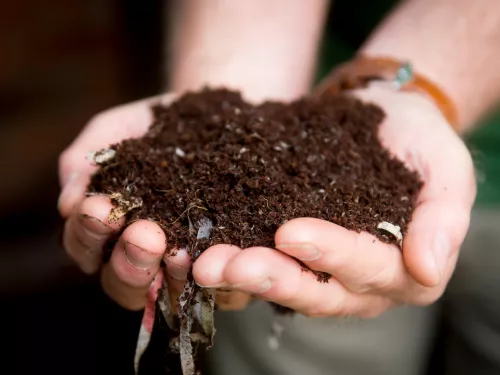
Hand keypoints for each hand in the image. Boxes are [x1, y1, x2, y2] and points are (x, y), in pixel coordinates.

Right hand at [58, 94, 252, 310]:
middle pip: (125, 282)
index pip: (87, 249)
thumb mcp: (116, 132)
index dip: (87, 235)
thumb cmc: (158, 125)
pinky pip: (220, 281)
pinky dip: (212, 272)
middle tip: (142, 234)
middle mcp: (146, 255)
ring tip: (175, 248)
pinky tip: (210, 252)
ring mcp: (186, 262)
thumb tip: (67, 205)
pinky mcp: (227, 261)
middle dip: (129, 261)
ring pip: (169, 290)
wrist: (218, 113)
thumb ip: (85, 162)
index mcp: (110, 231)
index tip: (98, 207)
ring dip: (170, 273)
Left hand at [193, 84, 475, 316]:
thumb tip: (428, 267)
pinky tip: (199, 245)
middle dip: (273, 278)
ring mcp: (321, 270)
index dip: (331, 254)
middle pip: (317, 290)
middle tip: (229, 265)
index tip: (290, 232)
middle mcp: (359, 282)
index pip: (368, 269)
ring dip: (241, 276)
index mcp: (403, 269)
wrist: (381, 116)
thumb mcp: (445, 167)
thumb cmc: (417, 140)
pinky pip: (262, 258)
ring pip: (282, 282)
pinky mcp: (291, 252)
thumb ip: (443, 217)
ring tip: (204, 263)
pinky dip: (232, 253)